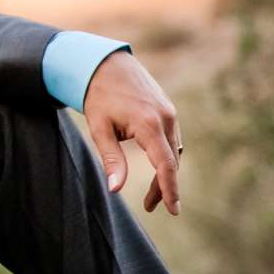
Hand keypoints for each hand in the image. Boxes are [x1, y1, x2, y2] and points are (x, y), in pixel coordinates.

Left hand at [81, 50, 182, 214]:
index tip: (173, 210)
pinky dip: (166, 156)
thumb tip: (115, 190)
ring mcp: (170, 112)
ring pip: (174, 151)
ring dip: (166, 172)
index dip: (170, 189)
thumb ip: (111, 159)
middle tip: (151, 206)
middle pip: (172, 161)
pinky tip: (156, 167)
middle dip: (164, 186)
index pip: (166, 165)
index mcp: (149, 124)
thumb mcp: (99, 129)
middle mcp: (166, 118)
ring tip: (152, 194)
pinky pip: (172, 139)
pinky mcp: (168, 109)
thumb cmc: (98, 96)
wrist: (106, 63)